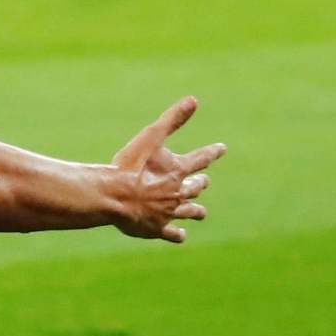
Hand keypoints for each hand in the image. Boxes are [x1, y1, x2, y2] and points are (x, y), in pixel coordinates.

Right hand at [109, 96, 225, 242]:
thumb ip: (172, 120)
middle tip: (204, 182)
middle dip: (200, 184)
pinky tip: (181, 235)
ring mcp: (168, 213)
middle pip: (196, 188)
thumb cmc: (130, 167)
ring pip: (189, 212)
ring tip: (200, 212)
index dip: (212, 152)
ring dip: (195, 211)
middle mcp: (178, 193)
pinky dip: (177, 234)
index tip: (221, 149)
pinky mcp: (156, 229)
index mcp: (178, 171)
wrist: (113, 197)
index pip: (201, 159)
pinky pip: (171, 233)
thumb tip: (194, 100)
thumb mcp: (151, 138)